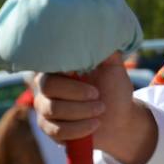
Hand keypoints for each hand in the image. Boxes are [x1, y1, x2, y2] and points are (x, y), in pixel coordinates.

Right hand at [33, 53, 156, 163]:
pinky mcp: (48, 128)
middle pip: (48, 87)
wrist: (119, 119)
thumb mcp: (114, 68)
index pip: (50, 64)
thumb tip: (101, 33)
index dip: (65, 72)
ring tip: (100, 111)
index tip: (86, 78)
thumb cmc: (114, 89)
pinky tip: (94, 125)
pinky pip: (56, 131)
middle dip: (76, 94)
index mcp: (60, 67)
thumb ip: (106, 52)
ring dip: (81, 112)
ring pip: (52, 110)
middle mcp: (46, 85)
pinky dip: (78, 129)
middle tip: (98, 96)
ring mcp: (44, 107)